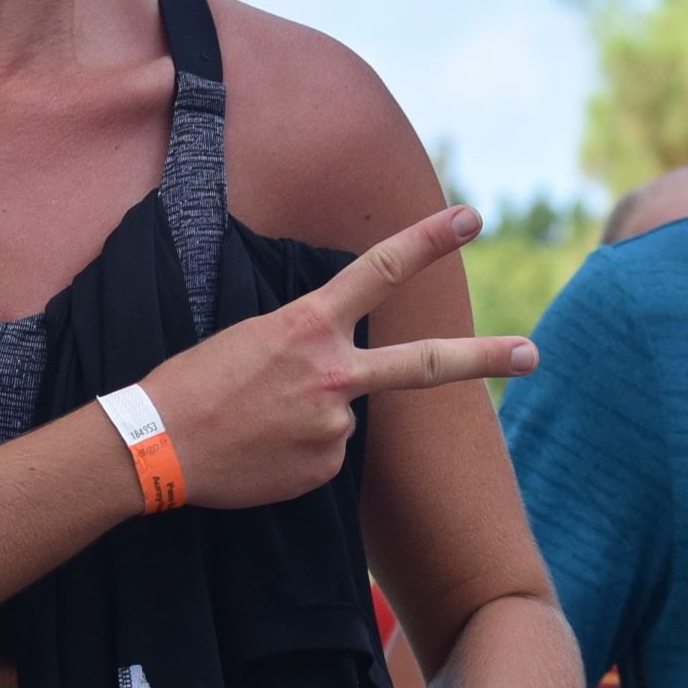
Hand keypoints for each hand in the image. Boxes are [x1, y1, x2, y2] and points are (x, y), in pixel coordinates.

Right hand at [141, 206, 533, 510]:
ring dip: (308, 420)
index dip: (430, 239)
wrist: (154, 445)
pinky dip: (295, 454)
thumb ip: (306, 344)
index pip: (381, 270)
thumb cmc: (189, 382)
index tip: (472, 218)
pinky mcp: (323, 469)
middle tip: (533, 354)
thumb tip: (337, 387)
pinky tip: (258, 451)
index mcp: (308, 326)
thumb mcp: (248, 337)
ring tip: (253, 424)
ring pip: (343, 417)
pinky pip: (323, 455)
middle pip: (424, 364)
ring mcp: (333, 426)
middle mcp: (333, 374)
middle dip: (485, 358)